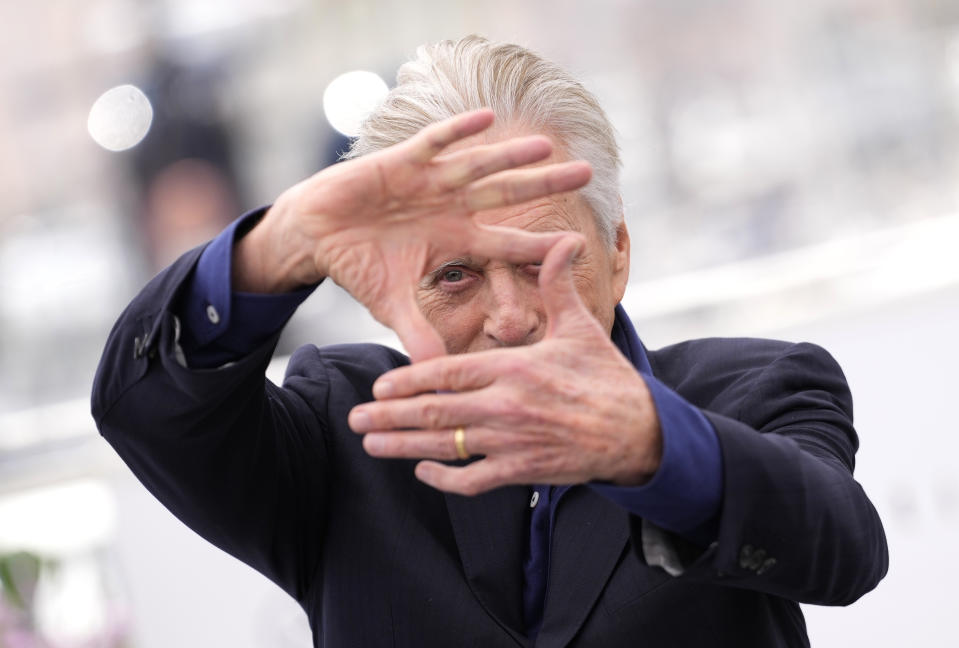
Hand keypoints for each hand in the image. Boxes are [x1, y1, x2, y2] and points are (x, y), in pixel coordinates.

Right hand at [235, 110, 590, 360]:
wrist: (317, 235)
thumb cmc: (359, 267)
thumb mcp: (393, 306)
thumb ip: (419, 334)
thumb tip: (438, 377)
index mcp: (457, 240)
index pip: (508, 243)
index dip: (540, 245)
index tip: (578, 243)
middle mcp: (452, 207)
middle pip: (508, 194)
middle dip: (545, 185)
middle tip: (588, 174)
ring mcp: (430, 182)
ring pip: (479, 165)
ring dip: (511, 156)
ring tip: (547, 146)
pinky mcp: (402, 162)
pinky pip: (435, 142)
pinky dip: (458, 131)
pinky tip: (487, 117)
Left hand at [347, 236, 663, 495]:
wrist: (639, 430)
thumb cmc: (606, 378)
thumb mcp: (581, 328)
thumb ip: (559, 286)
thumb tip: (564, 240)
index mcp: (515, 368)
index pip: (447, 374)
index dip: (407, 380)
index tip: (378, 385)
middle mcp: (507, 406)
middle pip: (435, 412)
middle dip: (390, 417)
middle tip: (356, 420)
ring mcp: (513, 442)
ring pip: (446, 447)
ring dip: (403, 447)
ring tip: (371, 445)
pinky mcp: (524, 471)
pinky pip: (474, 480)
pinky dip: (445, 478)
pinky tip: (423, 471)